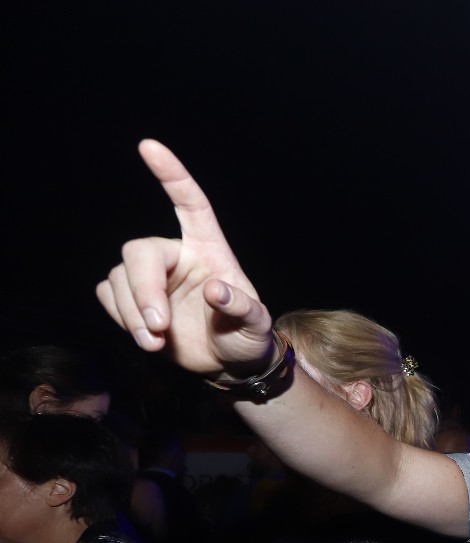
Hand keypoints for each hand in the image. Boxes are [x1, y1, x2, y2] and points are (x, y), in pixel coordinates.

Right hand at [97, 140, 273, 377]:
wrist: (229, 364)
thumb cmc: (247, 337)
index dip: (172, 175)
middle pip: (138, 252)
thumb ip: (242, 308)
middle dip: (143, 290)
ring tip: (157, 342)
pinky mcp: (131, 298)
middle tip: (159, 326)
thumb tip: (217, 291)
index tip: (149, 146)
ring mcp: (152, 277)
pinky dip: (120, 318)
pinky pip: (108, 296)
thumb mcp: (256, 327)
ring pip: (119, 278)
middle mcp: (176, 256)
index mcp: (209, 250)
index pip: (189, 204)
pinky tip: (146, 337)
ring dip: (133, 314)